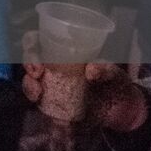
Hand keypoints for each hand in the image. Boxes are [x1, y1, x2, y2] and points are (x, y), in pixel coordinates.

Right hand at [22, 31, 149, 131]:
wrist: (122, 110)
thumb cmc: (116, 83)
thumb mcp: (115, 72)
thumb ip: (106, 68)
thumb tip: (90, 70)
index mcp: (64, 51)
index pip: (39, 40)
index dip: (31, 44)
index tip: (38, 56)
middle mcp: (52, 66)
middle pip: (30, 58)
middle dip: (28, 63)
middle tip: (36, 74)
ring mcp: (51, 85)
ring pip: (30, 80)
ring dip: (29, 86)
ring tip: (37, 94)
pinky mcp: (53, 104)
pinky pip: (40, 102)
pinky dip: (39, 104)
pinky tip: (42, 104)